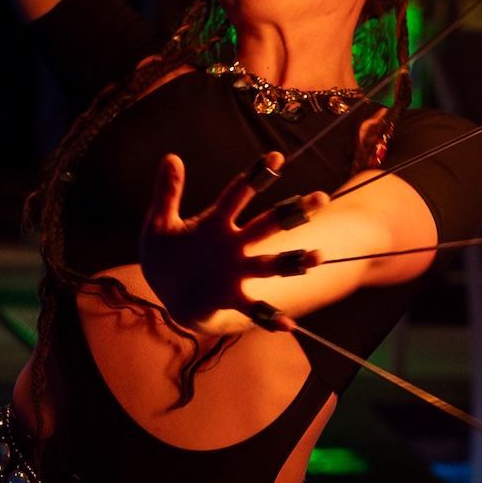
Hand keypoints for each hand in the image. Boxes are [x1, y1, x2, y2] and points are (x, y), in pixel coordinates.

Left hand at [139, 155, 329, 327]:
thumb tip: (172, 157)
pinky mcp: (231, 297)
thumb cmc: (164, 254)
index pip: (238, 194)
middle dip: (294, 212)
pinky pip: (255, 308)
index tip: (277, 158)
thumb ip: (167, 192)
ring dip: (294, 261)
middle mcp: (232, 245)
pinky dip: (270, 317)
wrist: (164, 292)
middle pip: (268, 225)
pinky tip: (287, 326)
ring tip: (318, 256)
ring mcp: (235, 272)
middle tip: (321, 198)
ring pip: (271, 264)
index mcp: (215, 223)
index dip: (257, 176)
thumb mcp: (159, 222)